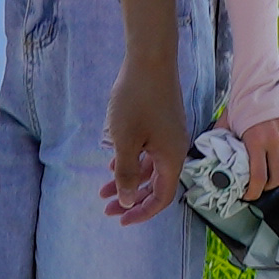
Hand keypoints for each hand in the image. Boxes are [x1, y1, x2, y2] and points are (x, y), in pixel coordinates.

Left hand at [102, 51, 185, 223]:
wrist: (150, 59)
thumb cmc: (137, 99)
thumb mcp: (125, 141)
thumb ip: (127, 173)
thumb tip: (128, 201)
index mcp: (171, 158)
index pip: (162, 197)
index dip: (142, 212)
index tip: (121, 218)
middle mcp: (175, 150)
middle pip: (155, 185)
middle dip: (131, 199)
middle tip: (107, 207)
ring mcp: (169, 136)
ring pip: (149, 168)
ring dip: (128, 180)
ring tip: (103, 189)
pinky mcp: (162, 124)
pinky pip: (148, 152)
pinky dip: (132, 162)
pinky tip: (113, 163)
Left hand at [222, 91, 278, 190]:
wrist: (258, 83)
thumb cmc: (242, 103)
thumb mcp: (227, 124)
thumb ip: (221, 142)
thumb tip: (209, 158)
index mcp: (256, 141)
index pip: (259, 177)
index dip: (255, 192)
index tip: (249, 195)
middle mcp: (275, 140)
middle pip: (278, 177)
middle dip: (268, 186)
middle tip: (260, 185)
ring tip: (271, 169)